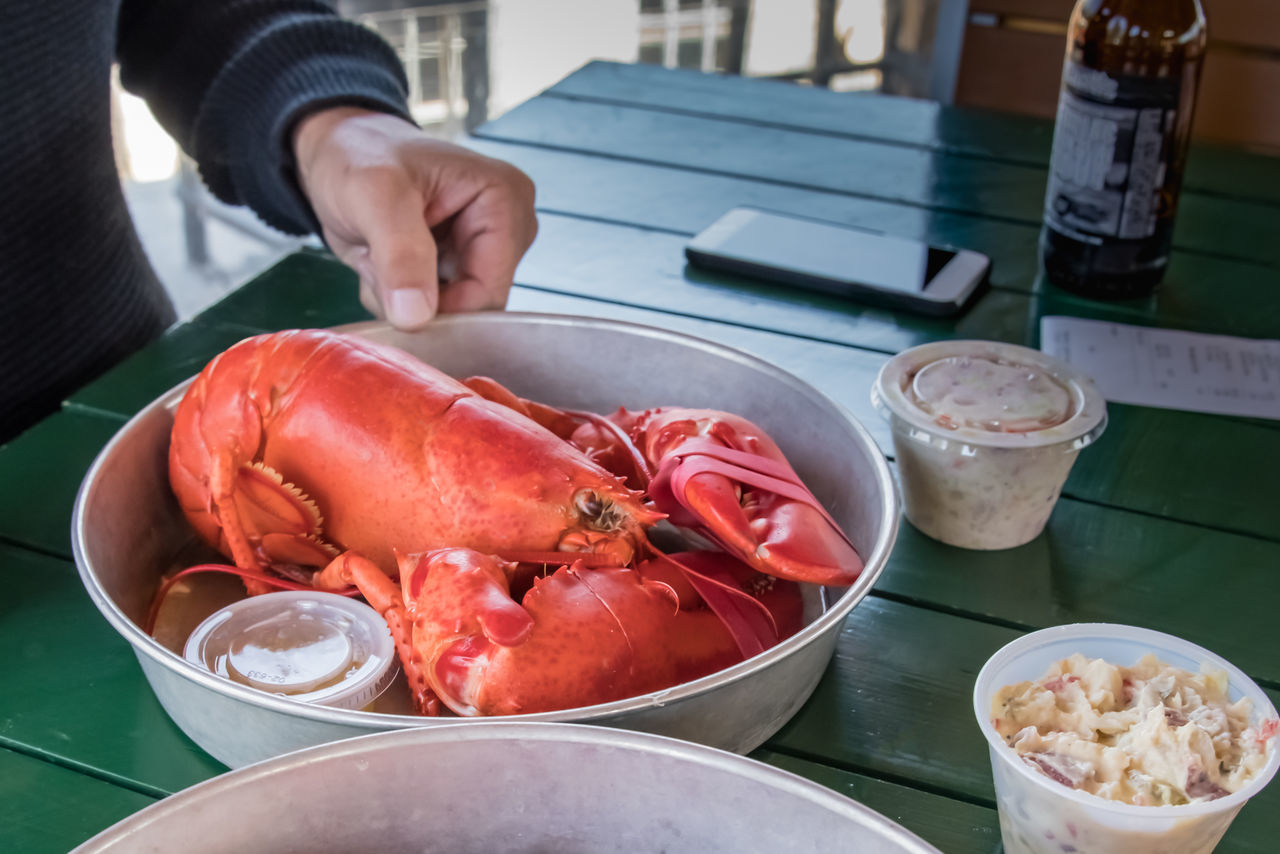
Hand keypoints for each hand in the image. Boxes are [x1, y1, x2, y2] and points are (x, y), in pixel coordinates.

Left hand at [293, 107, 537, 328]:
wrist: (336, 150)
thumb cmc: (358, 154)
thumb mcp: (374, 195)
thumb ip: (401, 255)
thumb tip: (417, 317)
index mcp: (505, 200)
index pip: (490, 291)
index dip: (443, 308)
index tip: (394, 298)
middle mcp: (508, 227)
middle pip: (474, 305)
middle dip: (418, 299)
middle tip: (377, 261)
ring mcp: (486, 248)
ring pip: (452, 312)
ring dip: (404, 298)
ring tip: (377, 257)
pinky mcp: (462, 264)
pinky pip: (436, 308)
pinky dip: (401, 297)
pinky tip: (382, 264)